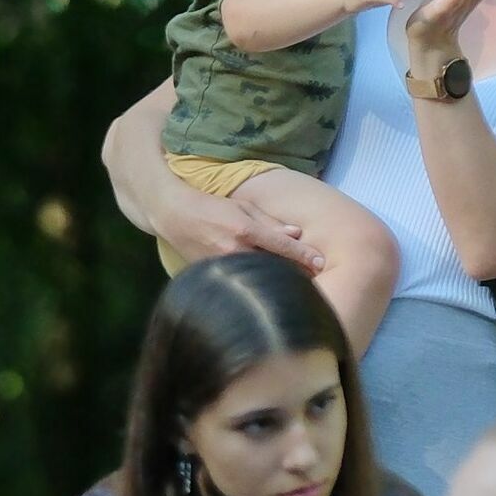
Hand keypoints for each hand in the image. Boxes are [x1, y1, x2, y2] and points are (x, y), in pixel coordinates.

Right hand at [157, 182, 324, 273]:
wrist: (174, 216)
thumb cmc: (213, 208)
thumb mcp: (243, 207)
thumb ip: (270, 222)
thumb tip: (297, 233)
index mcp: (244, 230)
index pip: (281, 245)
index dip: (303, 254)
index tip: (321, 262)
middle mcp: (234, 250)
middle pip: (273, 266)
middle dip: (295, 272)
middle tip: (315, 277)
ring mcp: (223, 266)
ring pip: (258, 277)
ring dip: (278, 280)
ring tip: (297, 285)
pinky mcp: (214, 276)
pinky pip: (241, 282)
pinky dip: (257, 284)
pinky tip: (269, 288)